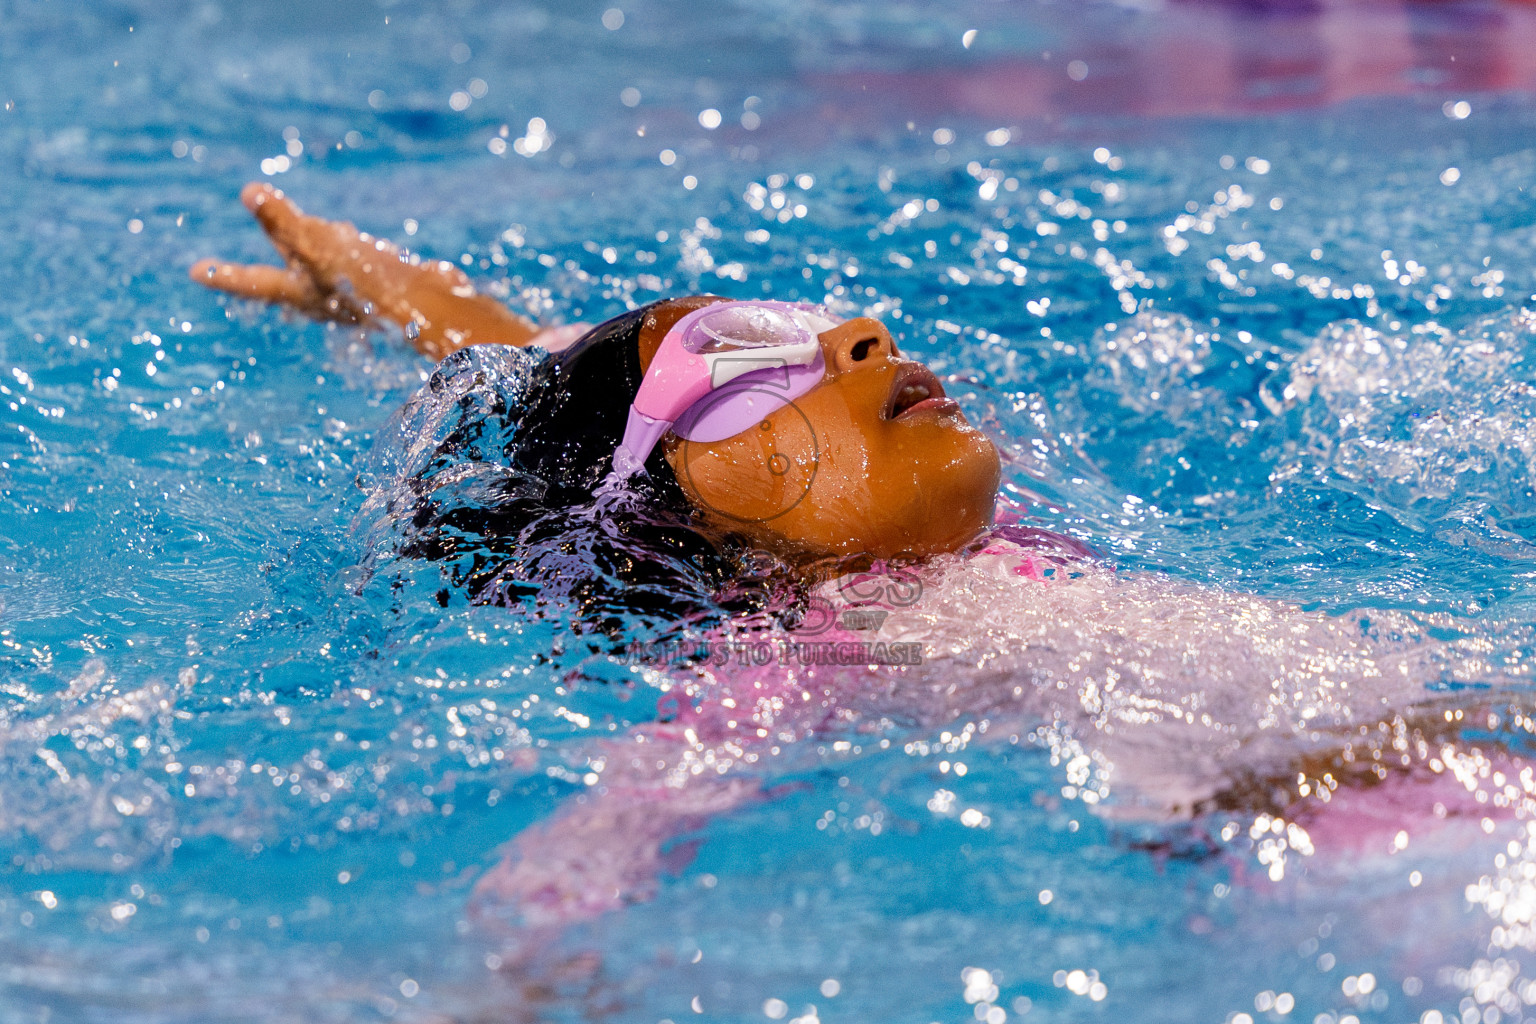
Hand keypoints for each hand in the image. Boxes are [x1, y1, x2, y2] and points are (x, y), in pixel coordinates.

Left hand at [190, 183, 375, 323]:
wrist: (426, 308)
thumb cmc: (364, 280)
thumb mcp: (317, 244)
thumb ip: (283, 221)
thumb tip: (249, 192)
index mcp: (298, 292)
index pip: (252, 279)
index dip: (224, 273)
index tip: (196, 272)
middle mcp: (322, 299)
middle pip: (290, 275)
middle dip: (274, 265)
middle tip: (245, 272)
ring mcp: (354, 296)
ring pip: (327, 269)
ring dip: (318, 253)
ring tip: (315, 239)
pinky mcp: (385, 291)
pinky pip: (361, 268)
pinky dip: (355, 254)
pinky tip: (366, 247)